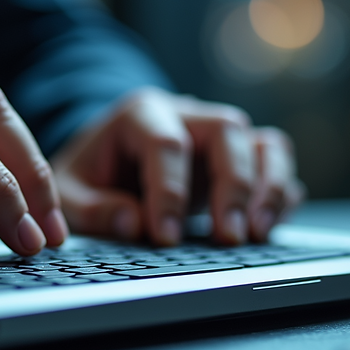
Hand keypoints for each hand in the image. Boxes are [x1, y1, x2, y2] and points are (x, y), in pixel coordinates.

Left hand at [51, 87, 303, 244]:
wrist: (106, 161)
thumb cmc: (88, 175)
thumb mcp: (69, 193)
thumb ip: (92, 209)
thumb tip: (134, 224)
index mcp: (140, 114)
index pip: (165, 143)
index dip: (169, 192)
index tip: (165, 236)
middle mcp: (188, 115)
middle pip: (228, 130)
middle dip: (233, 185)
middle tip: (227, 236)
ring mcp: (218, 136)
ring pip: (264, 143)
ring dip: (268, 188)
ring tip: (256, 234)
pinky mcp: (241, 160)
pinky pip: (276, 167)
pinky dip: (279, 196)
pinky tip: (266, 229)